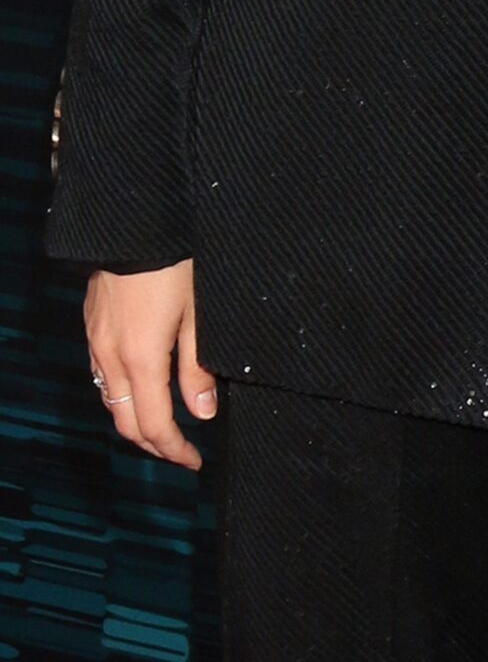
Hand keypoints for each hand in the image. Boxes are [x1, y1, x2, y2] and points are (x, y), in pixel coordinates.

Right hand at [85, 261, 216, 469]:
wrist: (134, 221)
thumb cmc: (175, 263)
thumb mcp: (197, 313)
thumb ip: (196, 367)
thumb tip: (202, 413)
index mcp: (140, 359)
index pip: (154, 425)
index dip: (174, 449)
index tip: (194, 460)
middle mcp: (110, 357)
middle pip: (125, 421)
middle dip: (153, 444)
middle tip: (180, 451)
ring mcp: (96, 342)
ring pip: (109, 400)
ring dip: (134, 419)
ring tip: (164, 423)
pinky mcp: (91, 325)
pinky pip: (102, 375)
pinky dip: (120, 393)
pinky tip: (140, 386)